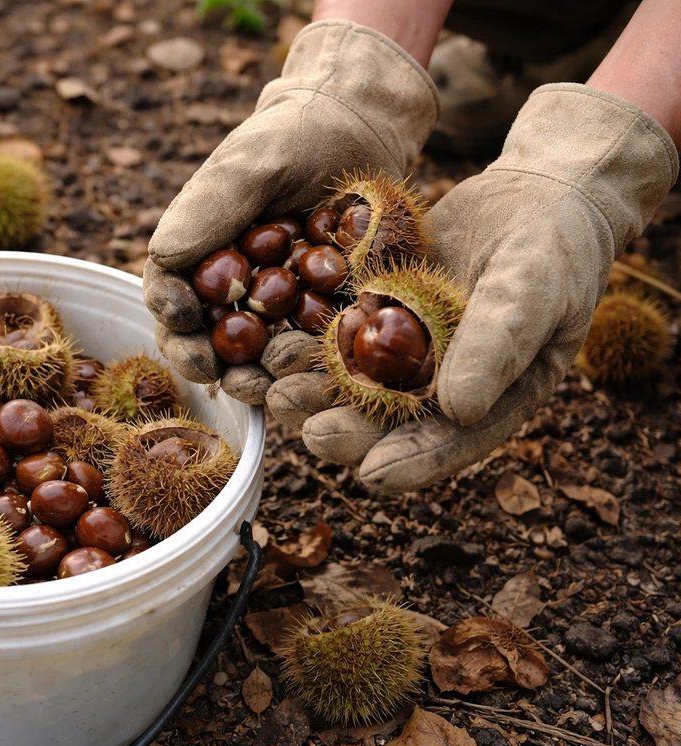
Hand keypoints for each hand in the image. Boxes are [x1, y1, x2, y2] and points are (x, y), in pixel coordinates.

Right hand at [144, 19, 438, 403]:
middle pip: (204, 336)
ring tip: (262, 380)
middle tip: (212, 370)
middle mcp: (232, 286)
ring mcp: (277, 307)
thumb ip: (209, 207)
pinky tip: (310, 371)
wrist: (364, 130)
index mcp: (200, 252)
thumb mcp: (250, 163)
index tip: (179, 319)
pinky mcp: (321, 317)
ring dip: (252, 375)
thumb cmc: (295, 136)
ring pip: (254, 354)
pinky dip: (306, 366)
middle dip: (203, 359)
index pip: (169, 292)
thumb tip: (162, 256)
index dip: (169, 313)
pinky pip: (308, 350)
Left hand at [268, 84, 678, 491]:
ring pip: (345, 381)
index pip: (446, 444)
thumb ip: (499, 344)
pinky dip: (298, 340)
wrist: (531, 199)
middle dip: (345, 430)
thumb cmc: (552, 253)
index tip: (372, 474)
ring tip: (272, 392)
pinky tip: (266, 343)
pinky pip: (329, 331)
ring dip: (309, 390)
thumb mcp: (533, 292)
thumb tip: (460, 408)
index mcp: (484, 402)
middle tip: (311, 433)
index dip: (410, 461)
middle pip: (383, 420)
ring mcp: (396, 350)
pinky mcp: (368, 312)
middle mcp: (432, 387)